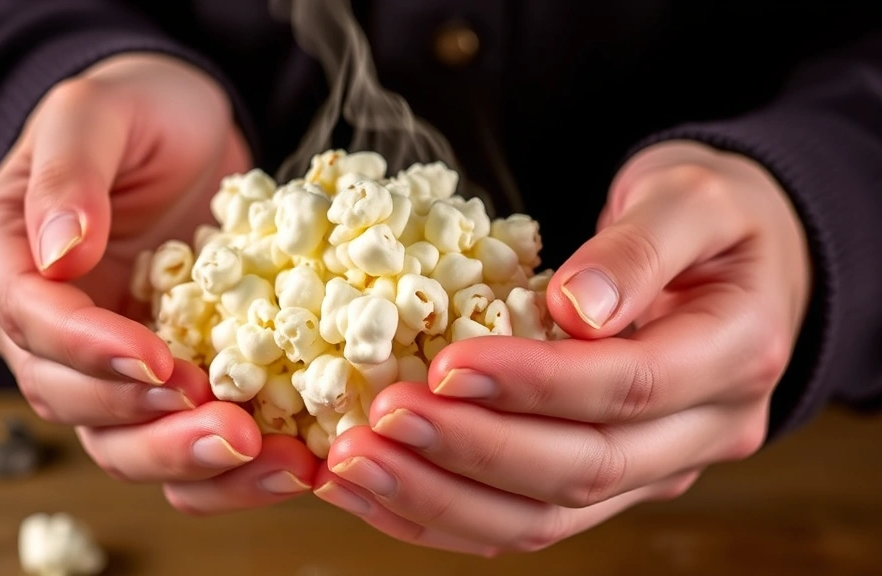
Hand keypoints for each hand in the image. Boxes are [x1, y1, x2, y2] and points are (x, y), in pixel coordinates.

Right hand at [0, 53, 317, 513]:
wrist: (183, 130)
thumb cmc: (136, 110)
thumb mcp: (96, 112)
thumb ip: (70, 174)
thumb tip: (59, 254)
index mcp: (9, 265)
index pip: (36, 325)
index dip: (92, 352)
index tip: (158, 361)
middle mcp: (45, 330)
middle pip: (75, 404)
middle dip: (153, 428)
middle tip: (233, 431)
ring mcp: (106, 361)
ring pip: (125, 442)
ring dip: (194, 464)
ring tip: (273, 462)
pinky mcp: (165, 377)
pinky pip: (181, 436)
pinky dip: (229, 467)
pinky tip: (288, 464)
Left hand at [314, 141, 811, 555]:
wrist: (737, 259)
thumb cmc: (712, 216)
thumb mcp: (691, 197)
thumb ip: (641, 247)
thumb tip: (576, 308)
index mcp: (735, 355)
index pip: (628, 387)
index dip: (534, 383)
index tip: (448, 362)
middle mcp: (701, 433)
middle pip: (581, 470)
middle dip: (470, 450)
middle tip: (379, 417)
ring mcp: (652, 468)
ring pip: (545, 518)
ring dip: (441, 498)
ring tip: (354, 466)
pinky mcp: (605, 481)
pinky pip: (523, 518)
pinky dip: (444, 513)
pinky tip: (376, 492)